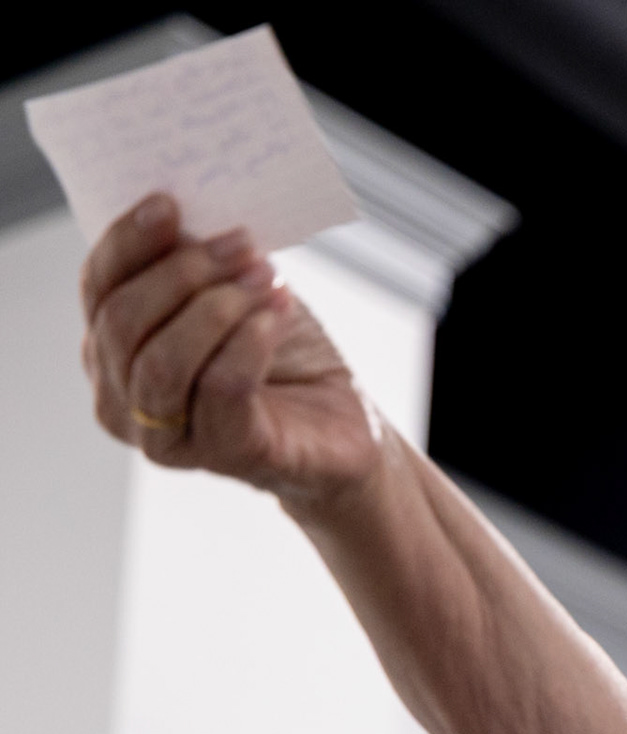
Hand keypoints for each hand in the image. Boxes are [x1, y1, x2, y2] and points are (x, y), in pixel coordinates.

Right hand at [80, 192, 383, 505]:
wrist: (343, 425)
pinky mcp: (226, 454)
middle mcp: (123, 401)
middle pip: (122, 323)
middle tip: (242, 244)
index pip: (99, 290)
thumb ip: (195, 261)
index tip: (168, 203)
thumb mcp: (235, 293)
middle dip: (182, 272)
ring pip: (161, 362)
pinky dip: (250, 342)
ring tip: (266, 279)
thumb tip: (176, 210)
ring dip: (217, 307)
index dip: (126, 242)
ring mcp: (167, 438)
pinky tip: (278, 314)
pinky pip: (220, 388)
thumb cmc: (284, 357)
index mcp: (112, 351)